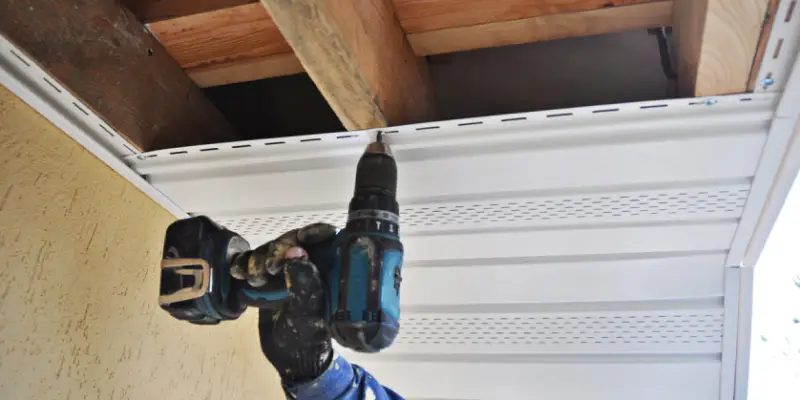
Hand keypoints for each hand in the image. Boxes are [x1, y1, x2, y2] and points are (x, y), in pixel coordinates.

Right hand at [235, 223, 337, 382]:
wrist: (290, 359)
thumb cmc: (308, 340)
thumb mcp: (308, 315)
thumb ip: (305, 286)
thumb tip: (297, 254)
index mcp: (329, 272)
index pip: (326, 240)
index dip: (313, 233)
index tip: (300, 237)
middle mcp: (310, 268)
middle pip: (294, 242)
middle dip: (278, 249)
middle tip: (267, 266)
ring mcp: (289, 272)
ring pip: (273, 251)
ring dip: (259, 258)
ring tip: (254, 275)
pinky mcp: (271, 279)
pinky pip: (255, 264)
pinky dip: (245, 264)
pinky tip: (239, 272)